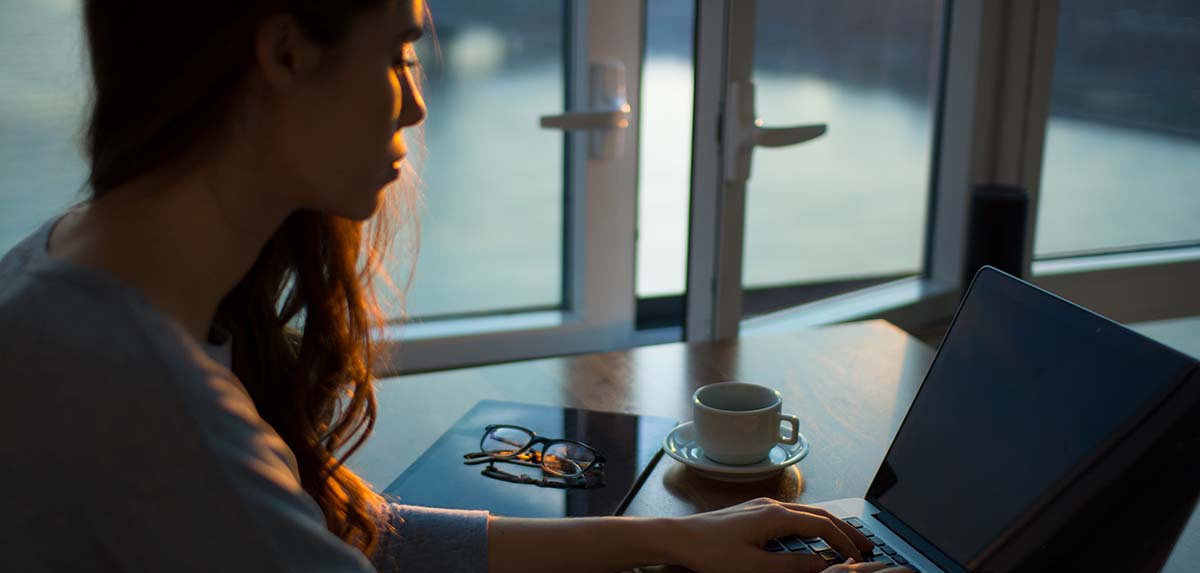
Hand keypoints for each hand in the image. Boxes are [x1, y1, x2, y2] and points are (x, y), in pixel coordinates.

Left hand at [664, 497, 910, 572]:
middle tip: (866, 545)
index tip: (859, 557)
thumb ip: (791, 565)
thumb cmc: (711, 552)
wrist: (679, 537)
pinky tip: (813, 535)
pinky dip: (812, 524)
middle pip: (820, 514)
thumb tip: (822, 565)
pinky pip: (793, 514)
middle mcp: (772, 505)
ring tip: (846, 540)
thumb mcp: (754, 566)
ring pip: (807, 512)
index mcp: (776, 516)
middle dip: (846, 529)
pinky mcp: (754, 511)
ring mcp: (762, 506)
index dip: (844, 542)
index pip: (822, 526)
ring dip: (830, 526)